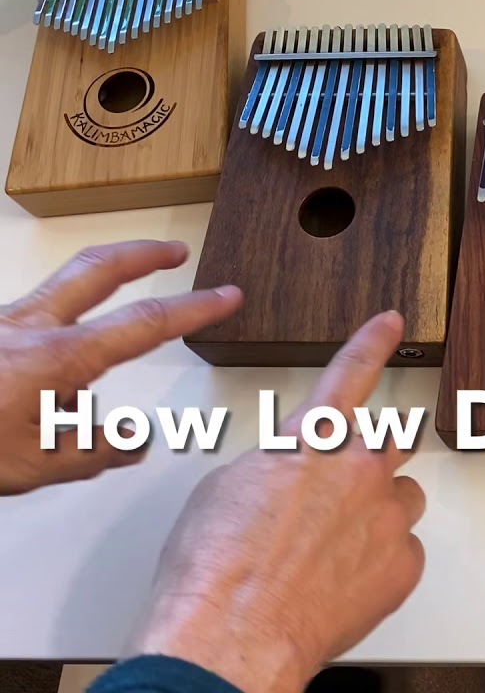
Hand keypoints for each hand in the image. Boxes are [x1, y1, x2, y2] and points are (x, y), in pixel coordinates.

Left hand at [0, 241, 241, 495]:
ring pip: (57, 293)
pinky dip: (50, 334)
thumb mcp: (34, 466)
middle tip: (173, 249)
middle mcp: (27, 327)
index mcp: (57, 357)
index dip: (194, 308)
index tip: (226, 295)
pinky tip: (36, 381)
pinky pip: (27, 321)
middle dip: (142, 254)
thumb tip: (132, 440)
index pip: (145, 322)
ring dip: (92, 295)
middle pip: (97, 269)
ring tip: (93, 345)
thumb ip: (92, 451)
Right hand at [125, 312, 425, 692]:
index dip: (372, 344)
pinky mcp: (402, 564)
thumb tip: (284, 480)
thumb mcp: (225, 490)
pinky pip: (403, 551)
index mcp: (311, 442)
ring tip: (333, 550)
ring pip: (402, 499)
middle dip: (374, 458)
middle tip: (347, 491)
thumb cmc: (214, 568)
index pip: (350, 375)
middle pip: (392, 441)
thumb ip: (273, 468)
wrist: (231, 632)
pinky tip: (342, 582)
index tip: (390, 323)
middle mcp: (357, 470)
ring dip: (378, 513)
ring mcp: (386, 516)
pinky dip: (379, 563)